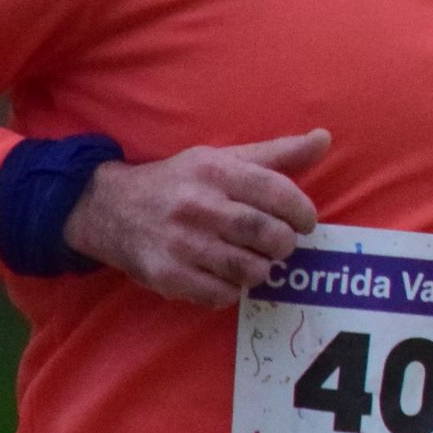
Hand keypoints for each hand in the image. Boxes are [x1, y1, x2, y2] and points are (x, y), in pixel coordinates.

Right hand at [62, 129, 328, 306]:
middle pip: (265, 234)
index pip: (276, 192)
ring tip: (258, 261)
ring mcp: (179, 243)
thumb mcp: (222, 159)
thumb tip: (323, 139)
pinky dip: (234, 290)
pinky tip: (228, 276)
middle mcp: (196, 205)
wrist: (108, 208)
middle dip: (285, 244)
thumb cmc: (180, 183)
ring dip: (263, 269)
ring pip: (248, 268)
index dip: (302, 211)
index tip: (306, 222)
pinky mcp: (166, 274)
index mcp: (214, 172)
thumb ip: (276, 154)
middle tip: (282, 244)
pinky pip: (220, 294)